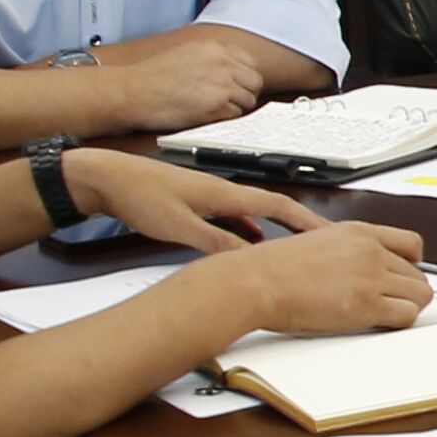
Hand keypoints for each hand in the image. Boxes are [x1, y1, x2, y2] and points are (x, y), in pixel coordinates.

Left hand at [72, 151, 329, 249]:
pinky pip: (233, 218)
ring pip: (253, 214)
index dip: (306, 221)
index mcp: (224, 194)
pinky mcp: (196, 204)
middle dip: (299, 225)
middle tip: (322, 241)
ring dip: (274, 230)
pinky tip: (248, 243)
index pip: (277, 206)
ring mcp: (210, 197)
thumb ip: (216, 242)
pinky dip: (248, 231)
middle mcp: (222, 192)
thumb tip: (250, 258)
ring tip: (292, 249)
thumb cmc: (139, 195)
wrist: (106, 178)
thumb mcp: (179, 225)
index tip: (330, 234)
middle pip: (272, 208)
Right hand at [89, 28, 284, 135]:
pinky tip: (205, 117)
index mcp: (214, 48)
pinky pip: (235, 116)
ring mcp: (222, 84)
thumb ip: (210, 59)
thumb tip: (231, 71)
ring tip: (212, 110)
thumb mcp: (184, 54)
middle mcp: (222, 63)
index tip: (236, 86)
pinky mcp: (216, 106)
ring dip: (234, 108)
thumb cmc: (151, 77)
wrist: (131, 92)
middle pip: (254, 82)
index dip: (243, 77)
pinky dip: (224, 119)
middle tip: (227, 102)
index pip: (249, 62)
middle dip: (244, 93)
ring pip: (248, 101)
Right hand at [216, 219, 431, 340]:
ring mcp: (370, 276)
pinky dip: (399, 322)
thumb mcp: (317, 240)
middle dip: (407, 291)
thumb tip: (359, 266)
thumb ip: (346, 249)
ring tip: (382, 314)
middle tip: (388, 302)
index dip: (412, 265)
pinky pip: (407, 315)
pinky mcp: (366, 304)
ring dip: (406, 307)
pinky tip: (379, 323)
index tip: (404, 276)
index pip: (412, 244)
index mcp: (358, 232)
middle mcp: (370, 250)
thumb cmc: (273, 268)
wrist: (256, 282)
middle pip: (419, 274)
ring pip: (420, 295)